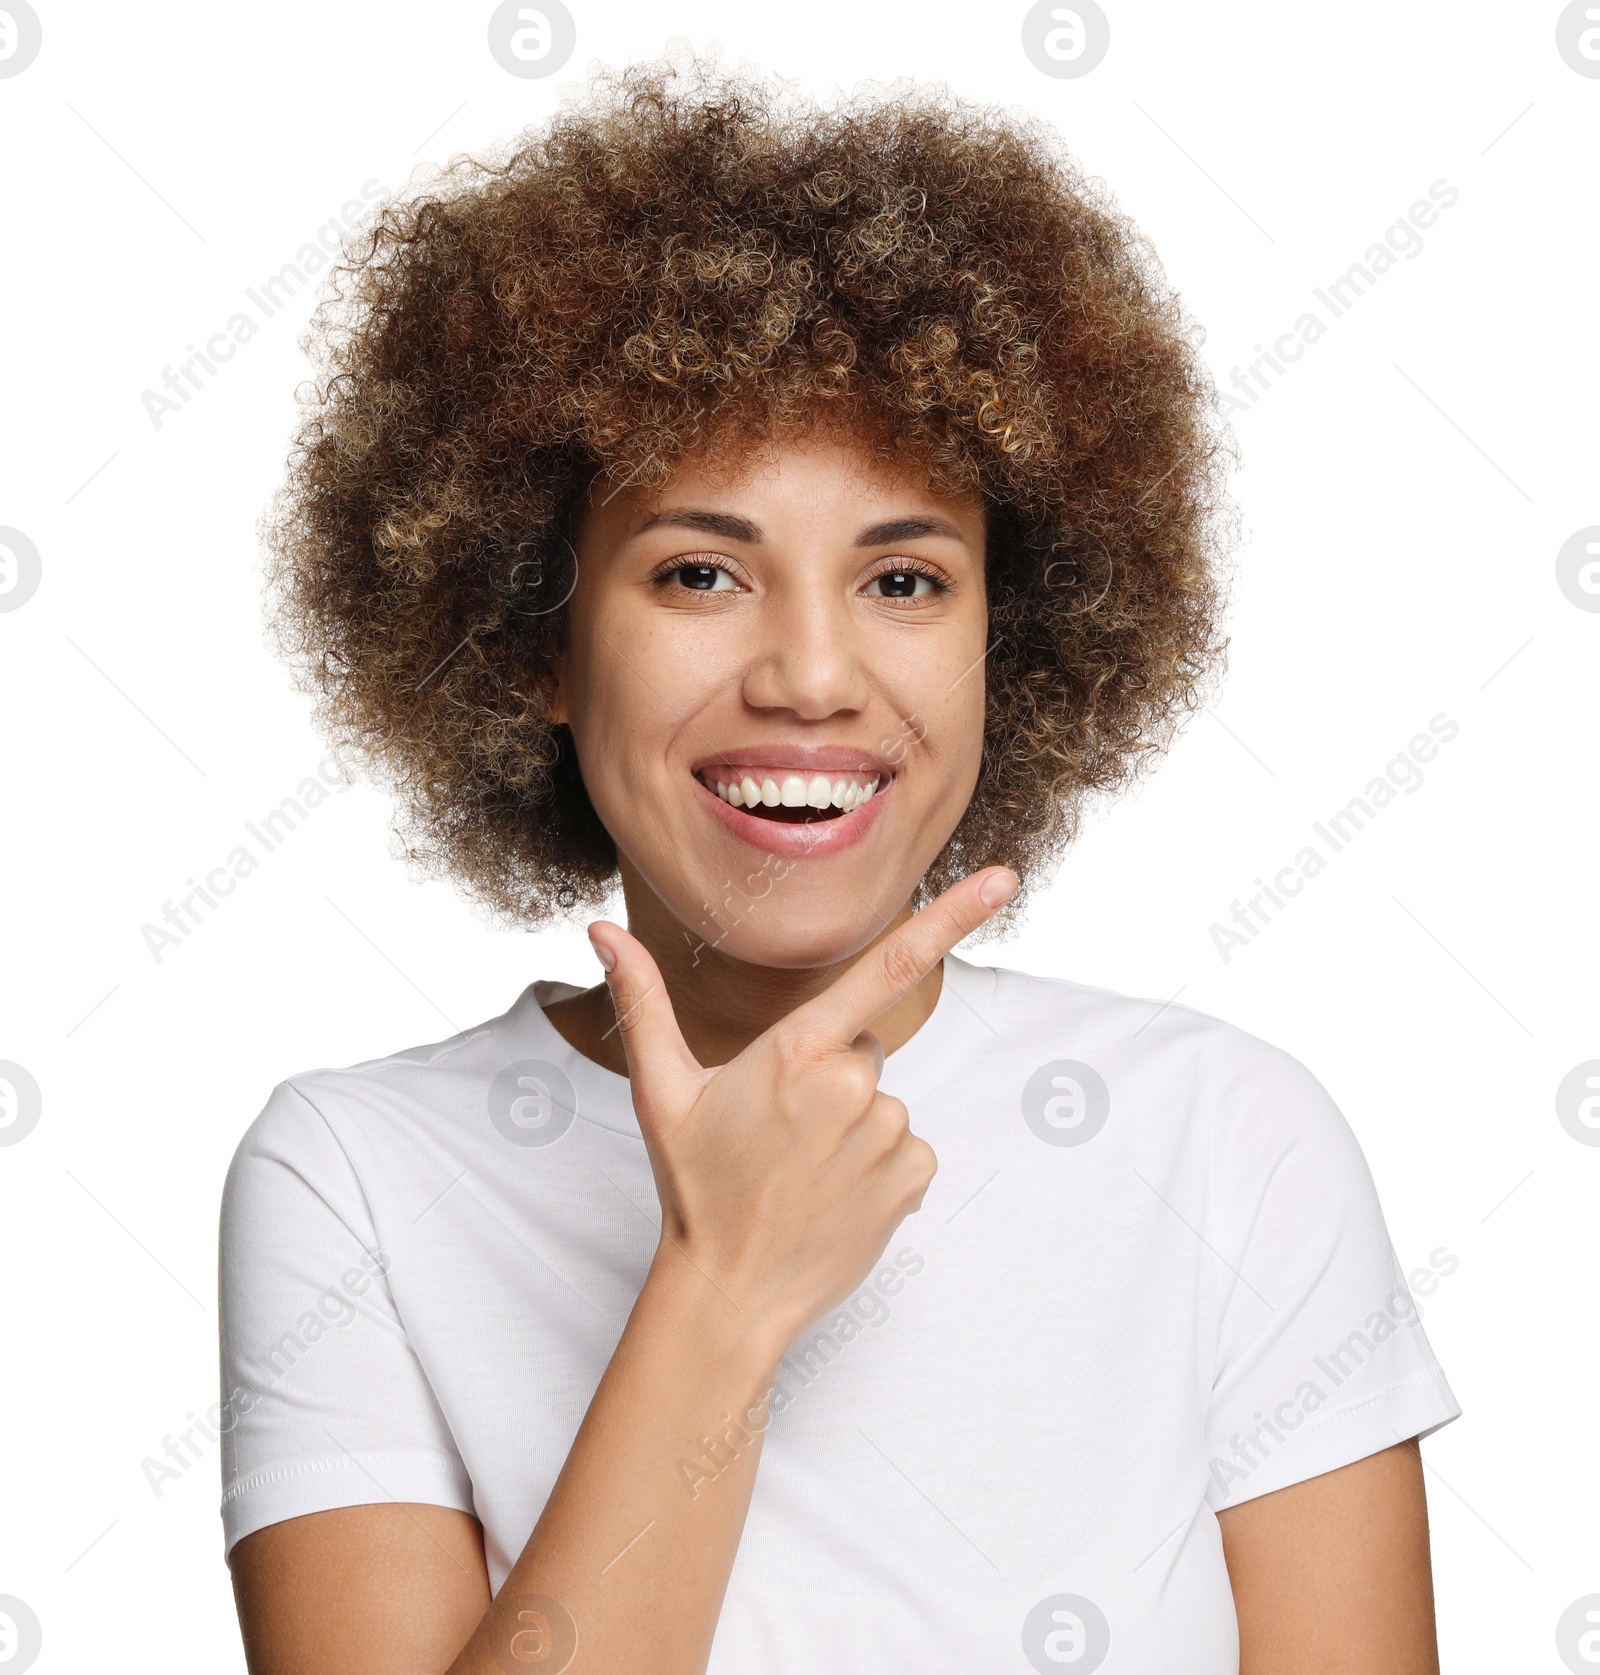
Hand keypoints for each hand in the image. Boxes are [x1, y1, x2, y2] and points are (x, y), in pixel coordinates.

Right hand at [587, 867, 1017, 1347]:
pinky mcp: (913, 1176)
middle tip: (779, 1131)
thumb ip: (641, 1000)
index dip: (950, 917)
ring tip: (801, 1171)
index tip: (1002, 880)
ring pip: (882, 1102)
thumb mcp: (660, 1089)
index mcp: (796, 1051)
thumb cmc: (694, 1187)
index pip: (886, 966)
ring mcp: (889, 1134)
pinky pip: (907, 1147)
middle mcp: (853, 1086)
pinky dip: (878, 1165)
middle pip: (861, 1049)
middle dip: (829, 1076)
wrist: (730, 1293)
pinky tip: (833, 1194)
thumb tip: (601, 931)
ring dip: (852, 1126)